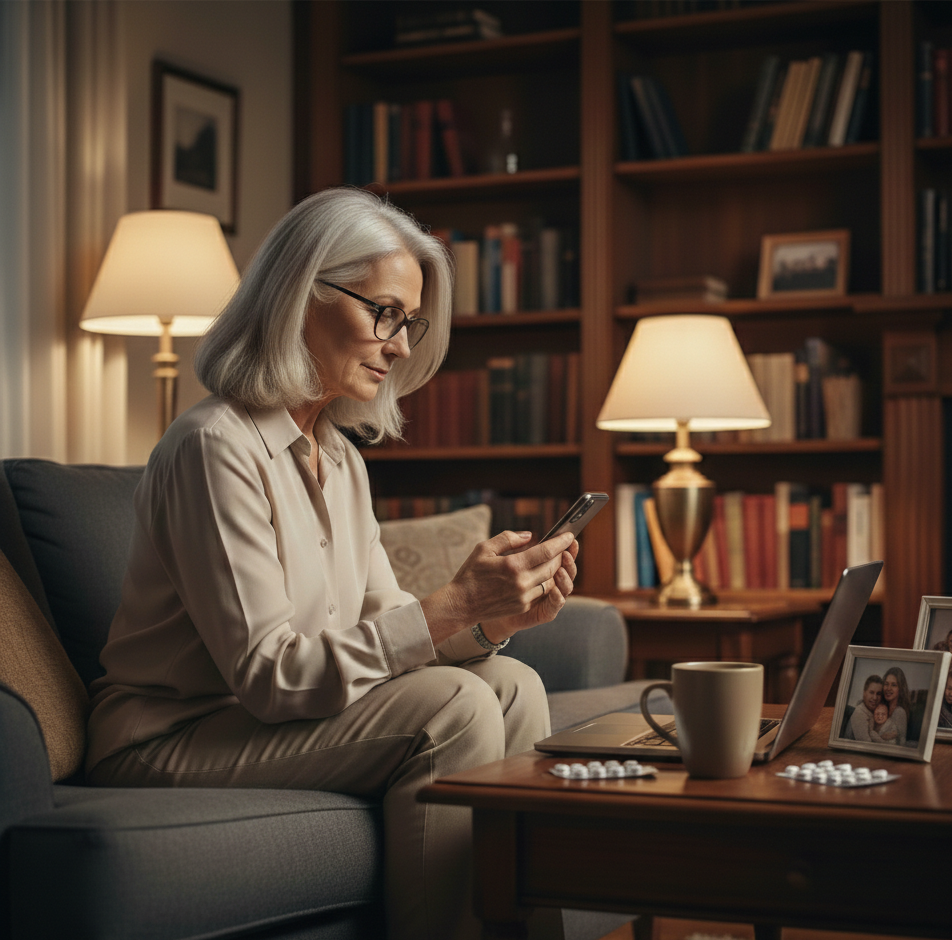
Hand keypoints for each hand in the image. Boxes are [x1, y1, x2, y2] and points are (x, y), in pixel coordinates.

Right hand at [419, 530, 576, 646]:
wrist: (461, 605)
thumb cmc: (470, 574)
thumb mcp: (484, 548)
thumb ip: (508, 539)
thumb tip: (529, 536)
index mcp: (513, 565)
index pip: (546, 552)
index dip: (560, 542)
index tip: (569, 535)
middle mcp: (522, 582)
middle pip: (552, 566)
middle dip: (560, 555)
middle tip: (561, 546)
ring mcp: (523, 597)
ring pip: (550, 581)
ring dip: (554, 570)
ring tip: (553, 560)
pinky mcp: (522, 607)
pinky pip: (541, 592)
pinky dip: (545, 581)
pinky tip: (541, 574)